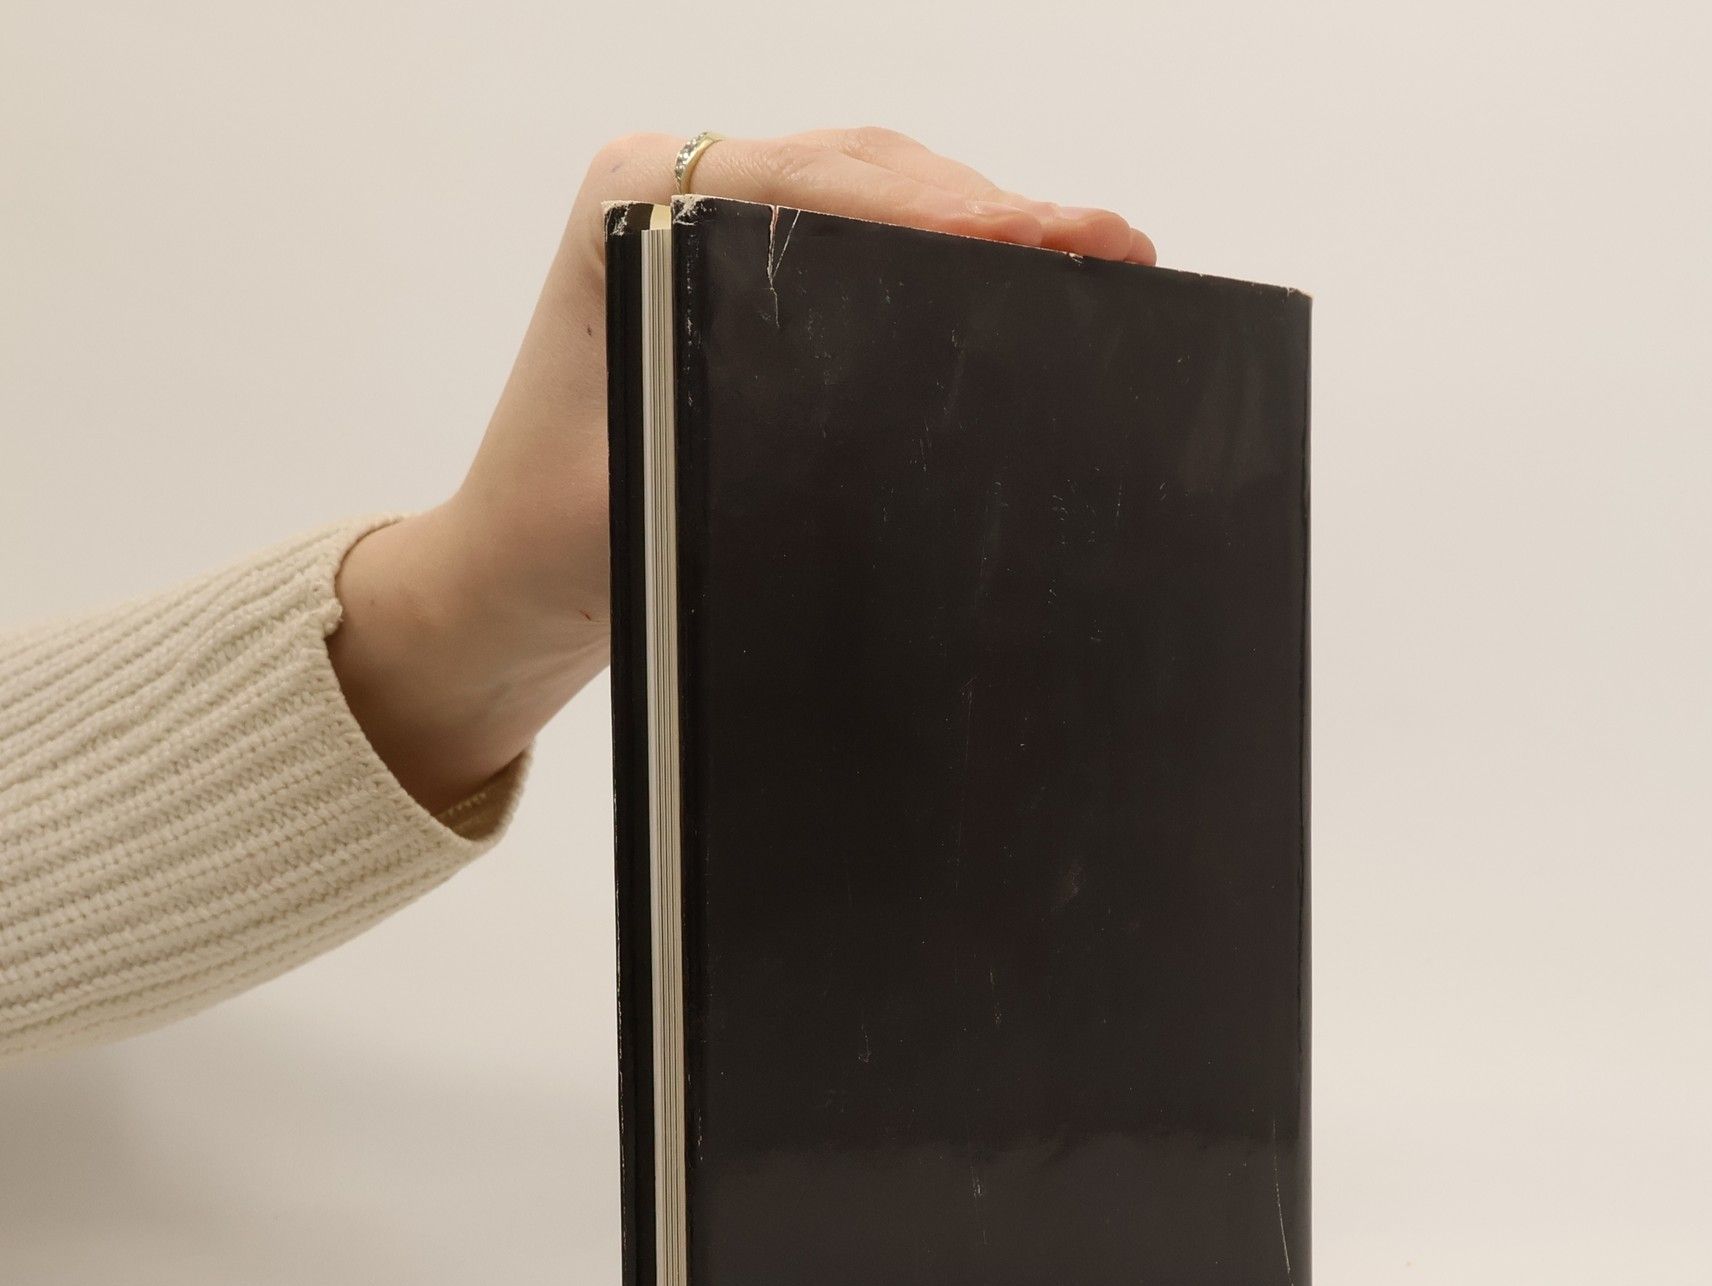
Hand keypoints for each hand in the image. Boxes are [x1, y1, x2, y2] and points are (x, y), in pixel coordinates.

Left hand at [330, 128, 1154, 814]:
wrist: (508, 586)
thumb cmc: (554, 544)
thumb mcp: (642, 496)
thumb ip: (737, 437)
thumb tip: (880, 420)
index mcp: (631, 208)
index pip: (813, 186)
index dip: (939, 210)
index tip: (1037, 239)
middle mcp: (674, 198)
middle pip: (862, 176)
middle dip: (988, 210)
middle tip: (1107, 246)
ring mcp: (713, 234)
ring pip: (874, 200)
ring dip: (982, 229)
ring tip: (1092, 256)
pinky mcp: (744, 286)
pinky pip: (864, 251)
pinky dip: (947, 263)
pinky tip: (1021, 285)